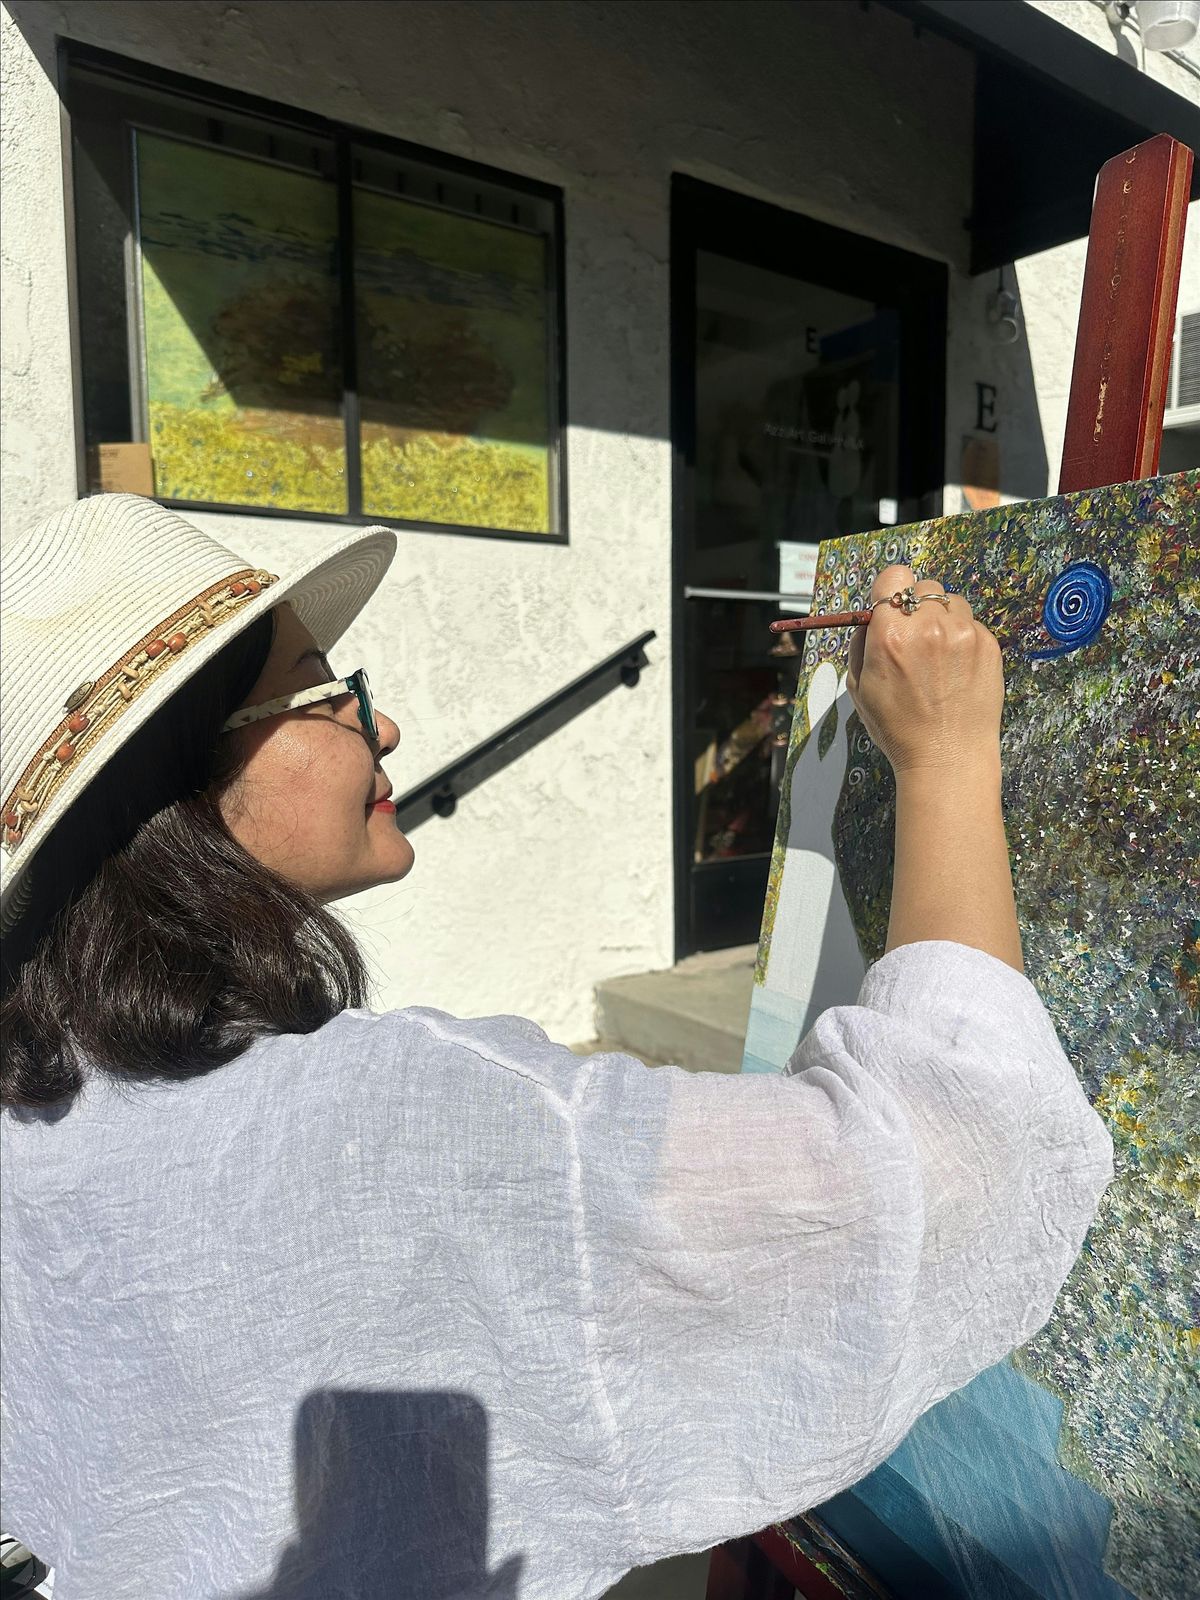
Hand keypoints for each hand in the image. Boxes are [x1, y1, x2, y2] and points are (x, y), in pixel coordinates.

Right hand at [845, 565, 1003, 778]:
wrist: (947, 757)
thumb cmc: (898, 728)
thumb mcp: (858, 687)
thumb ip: (861, 644)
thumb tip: (872, 619)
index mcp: (891, 634)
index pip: (893, 577)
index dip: (890, 592)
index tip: (891, 609)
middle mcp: (929, 626)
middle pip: (923, 587)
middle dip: (917, 607)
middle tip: (916, 638)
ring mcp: (963, 633)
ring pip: (951, 602)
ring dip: (943, 619)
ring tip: (939, 655)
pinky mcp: (989, 645)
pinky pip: (972, 624)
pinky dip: (963, 638)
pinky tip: (956, 669)